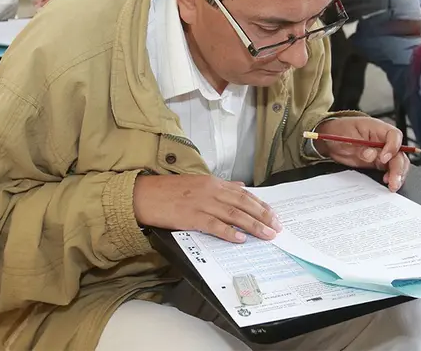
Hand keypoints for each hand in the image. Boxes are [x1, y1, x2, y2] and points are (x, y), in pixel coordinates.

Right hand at [133, 174, 281, 243]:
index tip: (274, 215)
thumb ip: (221, 185)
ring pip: (234, 215)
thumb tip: (240, 185)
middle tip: (277, 227)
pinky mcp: (191, 217)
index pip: (244, 194)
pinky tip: (241, 239)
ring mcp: (202, 204)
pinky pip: (214, 225)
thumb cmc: (169, 190)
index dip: (261, 205)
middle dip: (263, 216)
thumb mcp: (198, 182)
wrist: (143, 194)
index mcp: (214, 183)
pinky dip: (229, 232)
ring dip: (253, 225)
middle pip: (244, 204)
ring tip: (267, 234)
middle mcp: (211, 191)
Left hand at [314, 117, 409, 191]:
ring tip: (393, 185)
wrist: (330, 140)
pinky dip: (391, 177)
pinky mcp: (378, 163)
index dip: (392, 147)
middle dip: (398, 167)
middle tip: (393, 180)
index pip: (394, 135)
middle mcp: (383, 141)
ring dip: (398, 174)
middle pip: (399, 152)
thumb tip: (371, 155)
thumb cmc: (339, 132)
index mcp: (377, 128)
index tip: (383, 158)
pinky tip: (387, 184)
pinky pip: (389, 170)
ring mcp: (382, 152)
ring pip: (398, 163)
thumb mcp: (346, 136)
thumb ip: (359, 146)